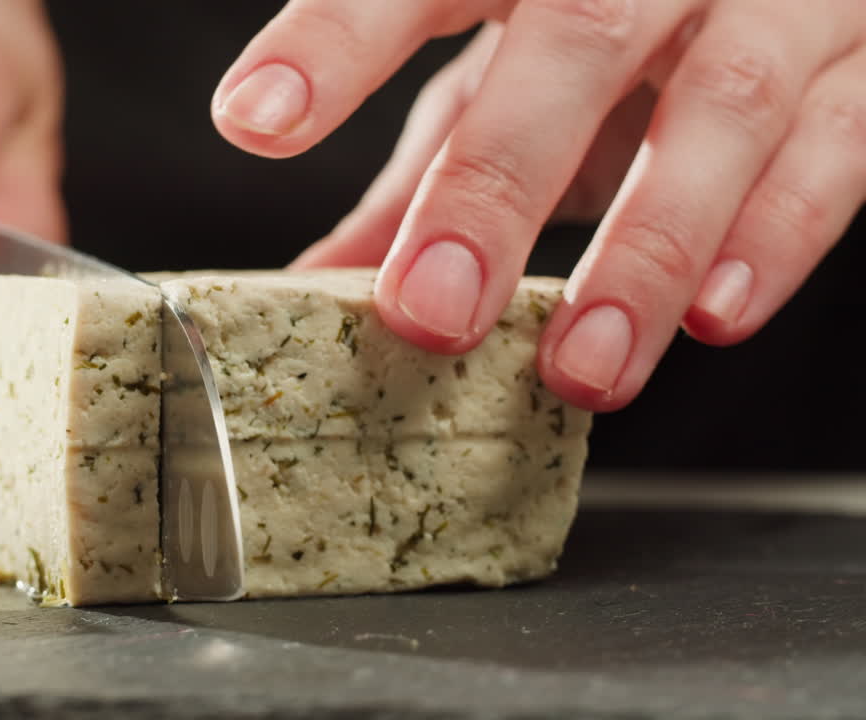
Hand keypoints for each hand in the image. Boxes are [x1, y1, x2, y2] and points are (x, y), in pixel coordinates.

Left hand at [214, 1, 865, 411]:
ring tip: (578, 367)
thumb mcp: (504, 73)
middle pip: (573, 40)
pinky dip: (775, 233)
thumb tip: (315, 288)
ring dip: (645, 250)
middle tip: (429, 310)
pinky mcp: (864, 63)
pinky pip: (839, 142)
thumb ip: (419, 174)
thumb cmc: (612, 26)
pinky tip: (713, 314)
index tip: (251, 120)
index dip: (334, 42)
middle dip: (494, 181)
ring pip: (722, 103)